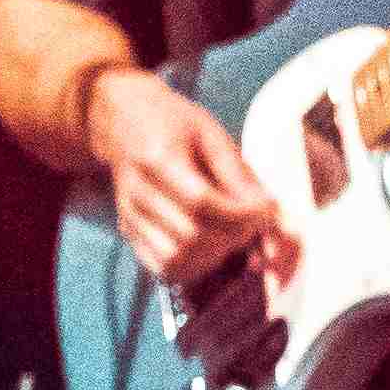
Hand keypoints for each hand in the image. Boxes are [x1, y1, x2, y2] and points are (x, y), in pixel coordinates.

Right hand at [87, 67, 282, 294]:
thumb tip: (269, 212)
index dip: (242, 214)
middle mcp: (137, 193)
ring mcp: (130, 217)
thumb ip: (238, 174)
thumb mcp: (210, 132)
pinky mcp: (129, 232)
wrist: (121, 121)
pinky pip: (163, 268)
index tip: (267, 210)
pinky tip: (209, 247)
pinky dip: (194, 267)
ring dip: (214, 256)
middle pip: (191, 237)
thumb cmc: (170, 122)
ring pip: (177, 260)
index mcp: (157, 158)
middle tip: (253, 223)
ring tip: (231, 235)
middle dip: (233, 237)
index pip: (201, 202)